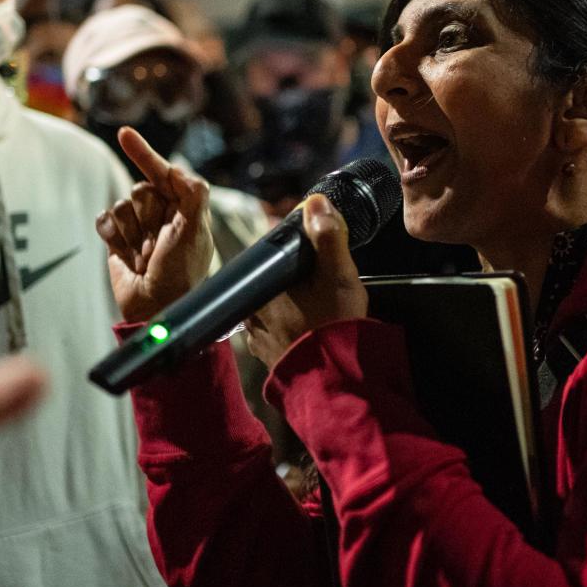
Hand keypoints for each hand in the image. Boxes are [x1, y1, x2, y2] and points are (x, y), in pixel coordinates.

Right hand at [97, 126, 213, 322]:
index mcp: (186, 209)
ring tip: (144, 255)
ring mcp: (138, 228)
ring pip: (121, 205)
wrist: (154, 308)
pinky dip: (110, 233)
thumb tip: (177, 169)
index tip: (125, 134)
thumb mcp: (195, 232)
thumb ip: (193, 195)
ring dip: (131, 230)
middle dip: (146, 213)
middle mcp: (162, 215)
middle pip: (141, 189)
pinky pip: (104, 220)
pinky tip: (123, 252)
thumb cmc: (181, 272)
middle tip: (158, 243)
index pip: (164, 174)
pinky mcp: (117, 240)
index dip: (145, 154)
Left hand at [244, 194, 367, 368]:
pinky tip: (314, 328)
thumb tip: (316, 203)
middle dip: (295, 279)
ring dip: (293, 304)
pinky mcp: (268, 357)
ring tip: (322, 309)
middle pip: (272, 281)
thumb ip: (327, 236)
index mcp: (258, 289)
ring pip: (274, 306)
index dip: (294, 251)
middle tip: (324, 286)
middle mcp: (249, 314)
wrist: (337, 384)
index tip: (316, 256)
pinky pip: (278, 331)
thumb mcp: (337, 275)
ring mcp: (256, 338)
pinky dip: (294, 326)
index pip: (269, 256)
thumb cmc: (334, 329)